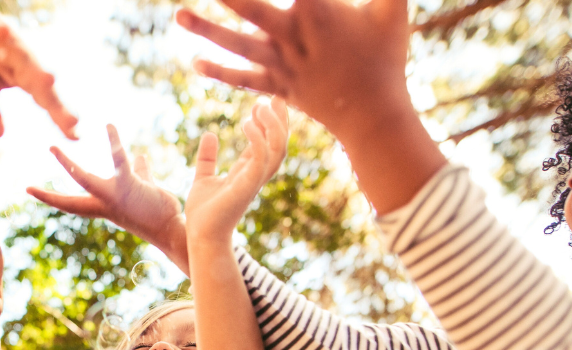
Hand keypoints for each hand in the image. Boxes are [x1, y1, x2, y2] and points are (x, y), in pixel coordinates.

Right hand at [0, 0, 77, 138]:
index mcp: (17, 74)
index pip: (43, 97)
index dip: (59, 114)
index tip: (74, 136)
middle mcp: (14, 54)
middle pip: (37, 76)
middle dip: (54, 98)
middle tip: (71, 120)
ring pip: (18, 49)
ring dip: (32, 64)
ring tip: (48, 81)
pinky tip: (3, 33)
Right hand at [26, 125, 189, 274]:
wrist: (173, 228)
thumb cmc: (160, 210)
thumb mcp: (144, 188)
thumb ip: (139, 172)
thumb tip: (139, 157)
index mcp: (103, 206)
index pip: (72, 203)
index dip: (50, 198)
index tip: (30, 190)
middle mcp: (103, 205)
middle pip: (69, 202)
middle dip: (47, 196)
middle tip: (25, 188)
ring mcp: (113, 197)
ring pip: (83, 180)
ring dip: (65, 166)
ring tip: (51, 149)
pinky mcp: (129, 186)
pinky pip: (118, 160)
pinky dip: (113, 142)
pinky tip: (109, 126)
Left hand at [176, 0, 410, 146]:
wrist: (373, 115)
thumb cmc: (386, 57)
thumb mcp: (393, 10)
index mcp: (319, 13)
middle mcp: (294, 38)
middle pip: (252, 9)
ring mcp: (282, 65)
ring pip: (238, 44)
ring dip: (206, 30)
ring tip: (178, 14)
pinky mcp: (277, 87)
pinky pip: (243, 79)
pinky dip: (219, 72)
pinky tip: (194, 62)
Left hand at [185, 99, 287, 247]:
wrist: (200, 236)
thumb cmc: (203, 213)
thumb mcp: (203, 178)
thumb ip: (208, 158)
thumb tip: (209, 135)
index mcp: (248, 172)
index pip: (267, 142)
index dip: (269, 121)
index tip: (265, 100)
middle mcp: (256, 175)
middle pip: (280, 143)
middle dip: (281, 119)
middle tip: (274, 96)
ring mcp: (254, 180)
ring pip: (278, 148)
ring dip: (274, 125)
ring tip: (261, 105)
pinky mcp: (247, 185)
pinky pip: (261, 157)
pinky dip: (259, 138)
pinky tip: (247, 122)